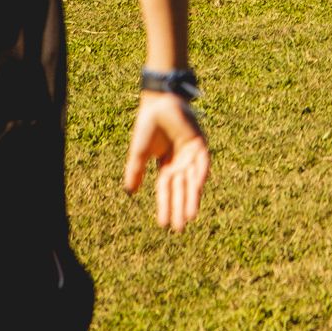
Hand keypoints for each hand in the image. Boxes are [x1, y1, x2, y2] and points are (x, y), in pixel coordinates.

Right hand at [123, 92, 208, 231]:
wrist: (158, 102)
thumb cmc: (147, 125)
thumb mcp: (139, 153)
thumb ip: (135, 171)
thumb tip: (130, 193)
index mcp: (166, 166)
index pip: (166, 191)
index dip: (165, 207)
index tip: (164, 225)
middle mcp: (180, 163)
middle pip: (180, 190)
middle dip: (180, 208)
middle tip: (180, 228)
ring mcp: (190, 154)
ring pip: (192, 181)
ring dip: (191, 198)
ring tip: (190, 216)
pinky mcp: (200, 144)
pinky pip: (202, 163)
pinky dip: (200, 175)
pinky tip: (198, 188)